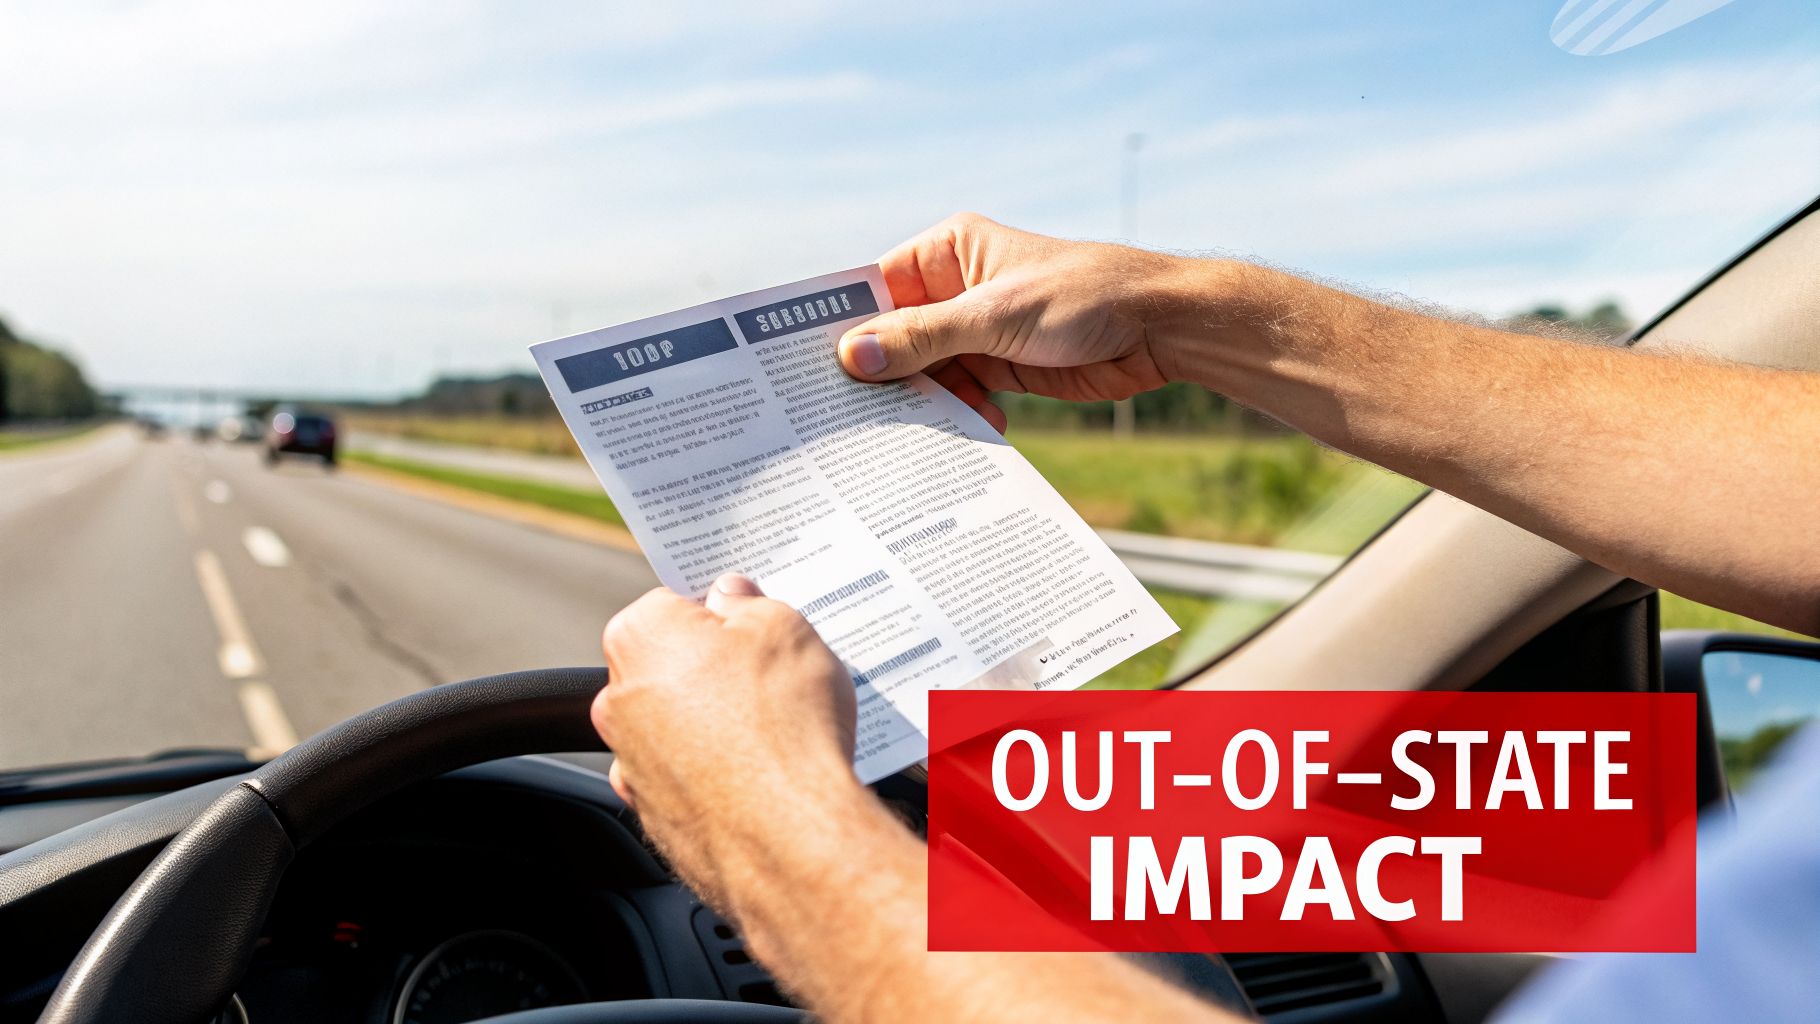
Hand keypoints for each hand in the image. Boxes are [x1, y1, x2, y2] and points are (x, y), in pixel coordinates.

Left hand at [592, 574, 861, 901]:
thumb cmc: (784, 727)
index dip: (721, 610)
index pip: (675, 601)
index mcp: (640, 636)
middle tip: (776, 674)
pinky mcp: (656, 817)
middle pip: (672, 664)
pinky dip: (717, 774)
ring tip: (781, 729)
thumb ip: (750, 603)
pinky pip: (689, 778)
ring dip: (716, 722)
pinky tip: (766, 774)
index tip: (754, 620)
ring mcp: (632, 764)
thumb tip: (734, 600)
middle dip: (717, 666)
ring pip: (678, 724)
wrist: (791, 839)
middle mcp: (619, 700)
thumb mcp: (786, 629)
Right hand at [838, 212, 1204, 429]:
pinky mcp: (1000, 368)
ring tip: (904, 435)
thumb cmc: (1084, 296)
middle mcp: (955, 289)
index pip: (875, 287)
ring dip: (921, 403)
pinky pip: (959, 395)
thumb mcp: (995, 316)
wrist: (1160, 328)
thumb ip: (924, 337)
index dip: (844, 324)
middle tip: (845, 415)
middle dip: (882, 374)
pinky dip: (956, 416)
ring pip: (926, 372)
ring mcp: (977, 331)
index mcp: (948, 252)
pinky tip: (958, 436)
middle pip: (896, 336)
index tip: (809, 366)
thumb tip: (855, 355)